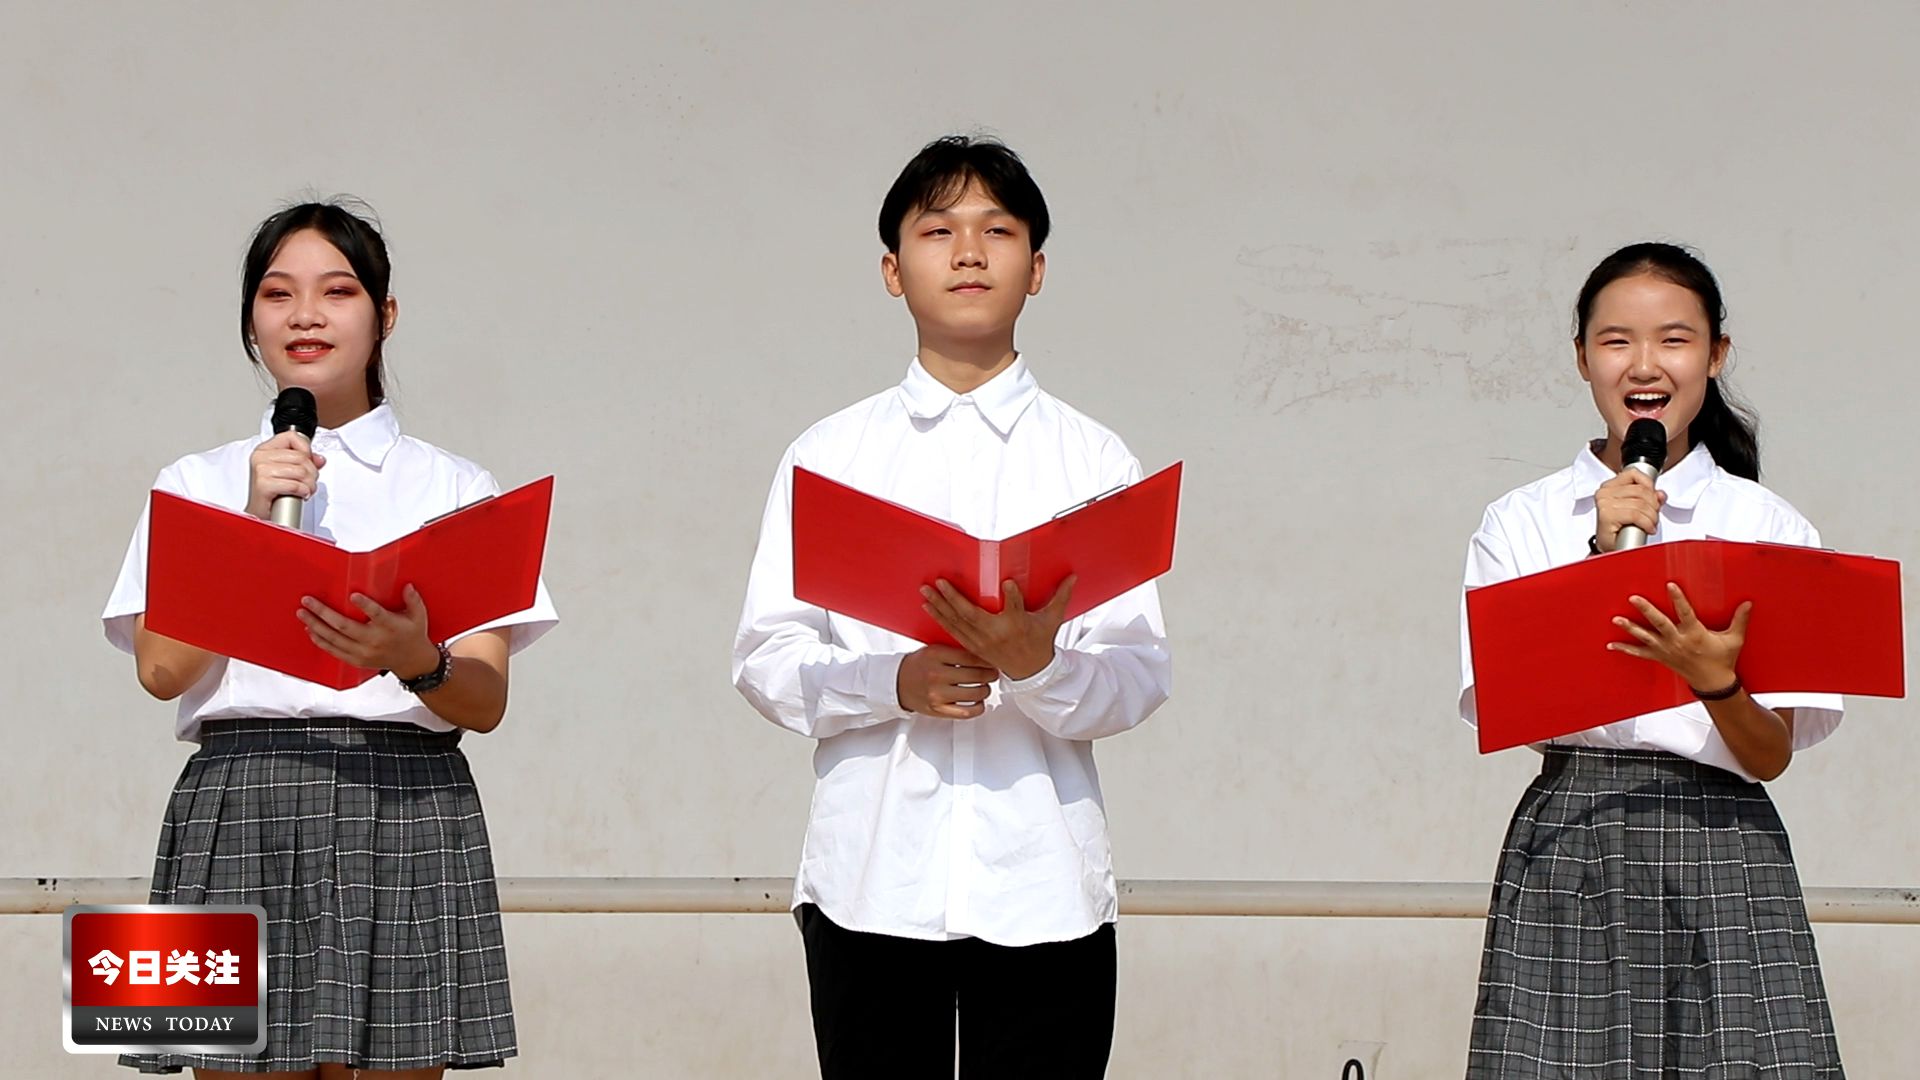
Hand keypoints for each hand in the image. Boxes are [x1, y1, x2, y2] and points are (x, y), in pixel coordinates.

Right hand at [247, 431, 325, 519]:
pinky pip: (295, 484)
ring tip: (305, 490)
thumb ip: (305, 461)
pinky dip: (303, 491)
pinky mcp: (263, 485)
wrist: (260, 513)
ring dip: (310, 484)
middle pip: (301, 457)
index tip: (308, 461)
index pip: (292, 437)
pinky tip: (300, 495)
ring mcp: (261, 470)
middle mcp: (260, 457)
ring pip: (300, 471)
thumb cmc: (273, 493)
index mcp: (264, 450)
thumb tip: (319, 459)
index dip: (306, 449)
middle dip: (312, 472)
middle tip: (309, 482)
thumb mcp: (289, 472)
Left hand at [296, 584, 439, 676]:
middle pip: (345, 626)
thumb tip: (407, 586)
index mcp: (390, 627)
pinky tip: (311, 630)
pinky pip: (334, 650)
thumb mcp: (418, 616)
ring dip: (316, 626)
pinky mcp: (356, 660)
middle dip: (323, 613)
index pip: (377, 615)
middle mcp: (375, 640)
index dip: (365, 605)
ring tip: (303, 614)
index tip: (353, 595)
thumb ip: (412, 600)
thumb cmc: (413, 636)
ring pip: (334, 639)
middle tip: (308, 601)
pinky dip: (320, 641)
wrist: (411, 661)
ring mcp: (364, 652)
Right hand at [896, 645, 999, 719]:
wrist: (897, 683)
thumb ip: (956, 650)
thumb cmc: (919, 665)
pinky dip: (978, 707)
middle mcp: (936, 675)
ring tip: (985, 686)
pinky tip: (978, 701)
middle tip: (993, 673)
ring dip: (986, 690)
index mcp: (936, 655)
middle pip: (977, 675)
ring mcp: (938, 694)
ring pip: (975, 694)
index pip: (971, 656)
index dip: (987, 659)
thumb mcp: (934, 649)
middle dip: (991, 674)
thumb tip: (985, 654)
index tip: (992, 660)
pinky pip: (967, 712)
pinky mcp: (939, 710)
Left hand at [922, 576, 1074, 682]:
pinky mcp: (974, 646)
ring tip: (925, 591)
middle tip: (939, 582)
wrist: (1030, 671)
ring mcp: (982, 641)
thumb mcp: (1052, 620)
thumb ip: (1060, 596)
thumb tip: (1073, 576)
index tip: (1007, 583)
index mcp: (1018, 625)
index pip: (1016, 609)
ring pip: (957, 622)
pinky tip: (928, 607)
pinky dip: (940, 618)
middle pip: (972, 615)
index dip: (1012, 597)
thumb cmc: (1039, 641)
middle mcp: (997, 634)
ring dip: (939, 606)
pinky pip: (953, 631)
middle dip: (953, 598)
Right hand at [1593, 467, 1664, 551]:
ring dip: (1652, 517)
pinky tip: (1647, 528)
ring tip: (1650, 524)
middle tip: (1653, 516)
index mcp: (1610, 486)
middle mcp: (1605, 493)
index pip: (1633, 474)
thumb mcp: (1636, 508)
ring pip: (1641, 503)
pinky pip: (1636, 514)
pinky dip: (1646, 523)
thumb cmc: (1620, 529)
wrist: (1610, 548)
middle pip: (1641, 490)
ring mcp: (1605, 503)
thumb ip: (1649, 497)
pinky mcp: (1607, 515)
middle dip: (1654, 505)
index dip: (1649, 485)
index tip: (1653, 498)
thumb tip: (1660, 494)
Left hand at [1607, 582, 1748, 691]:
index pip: (1685, 612)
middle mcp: (1678, 642)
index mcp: (1695, 634)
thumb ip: (1739, 620)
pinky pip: (1640, 653)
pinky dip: (1626, 649)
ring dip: (1630, 628)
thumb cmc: (1722, 661)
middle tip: (1634, 598)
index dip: (1678, 599)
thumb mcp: (1734, 640)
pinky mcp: (1661, 657)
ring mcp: (1667, 650)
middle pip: (1659, 623)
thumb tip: (1747, 603)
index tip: (1670, 585)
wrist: (1714, 683)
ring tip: (1617, 619)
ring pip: (1646, 637)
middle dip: (1646, 610)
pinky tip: (1612, 645)